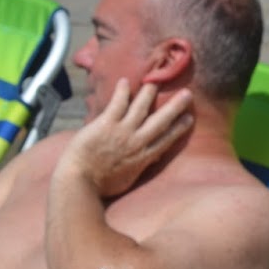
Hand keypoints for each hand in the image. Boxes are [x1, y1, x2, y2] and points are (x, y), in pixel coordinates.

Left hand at [62, 80, 192, 197]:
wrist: (80, 182)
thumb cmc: (101, 186)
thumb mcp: (127, 181)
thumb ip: (138, 168)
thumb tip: (148, 162)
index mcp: (143, 158)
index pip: (166, 139)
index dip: (178, 128)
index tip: (189, 118)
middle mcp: (137, 142)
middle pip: (160, 121)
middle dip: (175, 106)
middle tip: (186, 94)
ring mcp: (122, 131)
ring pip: (140, 107)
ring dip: (149, 93)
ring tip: (155, 81)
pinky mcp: (105, 124)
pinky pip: (117, 103)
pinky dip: (122, 91)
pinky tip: (125, 81)